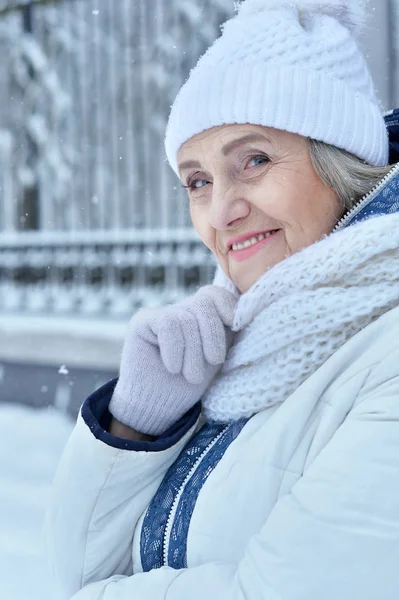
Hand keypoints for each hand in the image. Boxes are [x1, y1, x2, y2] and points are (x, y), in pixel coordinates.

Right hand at [109, 285, 237, 435]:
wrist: (157, 406)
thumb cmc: (188, 385)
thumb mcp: (216, 358)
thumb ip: (226, 332)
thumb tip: (240, 313)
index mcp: (201, 316)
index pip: (216, 294)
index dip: (228, 305)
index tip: (234, 326)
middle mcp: (181, 310)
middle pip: (203, 303)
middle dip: (213, 335)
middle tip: (213, 361)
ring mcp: (160, 313)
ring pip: (186, 319)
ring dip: (193, 352)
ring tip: (191, 375)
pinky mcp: (142, 321)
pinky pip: (167, 324)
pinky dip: (174, 349)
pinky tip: (172, 367)